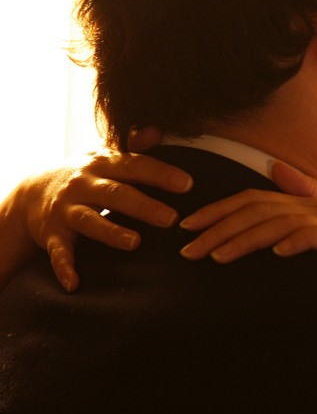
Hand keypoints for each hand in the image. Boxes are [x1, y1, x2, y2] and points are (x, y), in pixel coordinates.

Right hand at [2, 150, 191, 292]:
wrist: (31, 192)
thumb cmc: (85, 175)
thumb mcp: (105, 156)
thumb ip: (133, 146)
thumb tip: (158, 129)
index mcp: (102, 164)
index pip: (135, 166)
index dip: (161, 174)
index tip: (188, 184)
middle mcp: (83, 185)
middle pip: (116, 194)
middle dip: (144, 206)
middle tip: (171, 219)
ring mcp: (66, 210)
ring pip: (89, 220)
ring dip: (111, 232)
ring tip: (134, 243)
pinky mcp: (52, 234)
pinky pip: (58, 252)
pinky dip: (65, 268)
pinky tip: (75, 284)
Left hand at [180, 172, 316, 322]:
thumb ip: (304, 193)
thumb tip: (277, 169)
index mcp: (307, 202)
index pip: (254, 199)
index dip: (218, 210)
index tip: (185, 227)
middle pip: (260, 210)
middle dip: (219, 228)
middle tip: (188, 251)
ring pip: (283, 224)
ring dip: (247, 239)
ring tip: (218, 257)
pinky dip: (299, 242)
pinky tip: (278, 254)